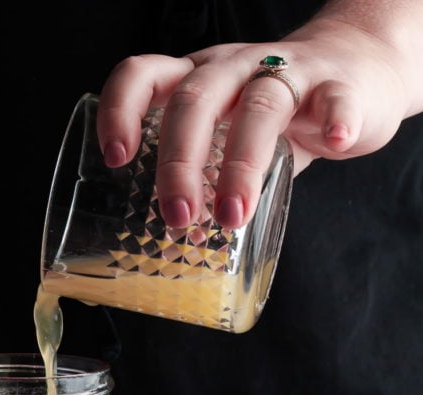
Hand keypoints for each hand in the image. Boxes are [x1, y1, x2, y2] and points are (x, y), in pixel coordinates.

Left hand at [96, 10, 421, 229]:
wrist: (358, 73)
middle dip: (179, 162)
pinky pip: (335, 97)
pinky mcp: (338, 85)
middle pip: (195, 100)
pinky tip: (333, 142)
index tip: (115, 158)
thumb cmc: (278, 116)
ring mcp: (287, 72)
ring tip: (232, 216)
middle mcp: (234, 68)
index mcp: (198, 79)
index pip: (145, 75)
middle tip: (176, 217)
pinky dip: (335, 118)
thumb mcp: (228, 136)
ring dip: (241, 164)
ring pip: (260, 107)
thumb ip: (206, 180)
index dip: (121, 109)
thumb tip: (176, 246)